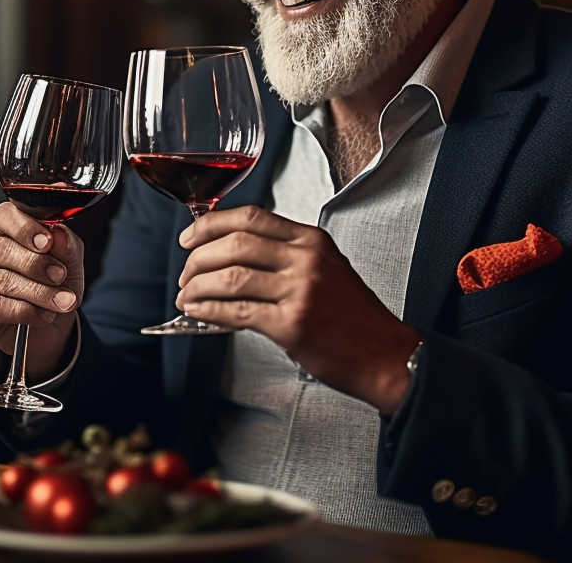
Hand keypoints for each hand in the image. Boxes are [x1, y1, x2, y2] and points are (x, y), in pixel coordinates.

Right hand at [0, 202, 84, 380]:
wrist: (48, 323)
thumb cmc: (54, 283)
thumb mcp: (70, 261)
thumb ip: (66, 245)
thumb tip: (59, 234)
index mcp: (6, 229)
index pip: (3, 216)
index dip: (24, 228)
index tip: (47, 242)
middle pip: (1, 249)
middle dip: (36, 264)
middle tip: (61, 276)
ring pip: (2, 280)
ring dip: (38, 292)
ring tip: (62, 301)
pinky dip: (26, 311)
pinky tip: (43, 314)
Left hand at [174, 206, 420, 414]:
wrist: (385, 355)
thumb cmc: (353, 316)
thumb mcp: (325, 268)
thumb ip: (286, 255)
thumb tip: (230, 253)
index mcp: (312, 239)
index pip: (252, 217)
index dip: (212, 224)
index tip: (190, 236)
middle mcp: (306, 258)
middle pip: (236, 243)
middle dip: (198, 257)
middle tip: (186, 272)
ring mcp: (299, 290)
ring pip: (231, 276)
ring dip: (198, 286)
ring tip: (187, 295)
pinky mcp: (292, 324)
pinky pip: (237, 312)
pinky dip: (209, 311)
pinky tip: (197, 312)